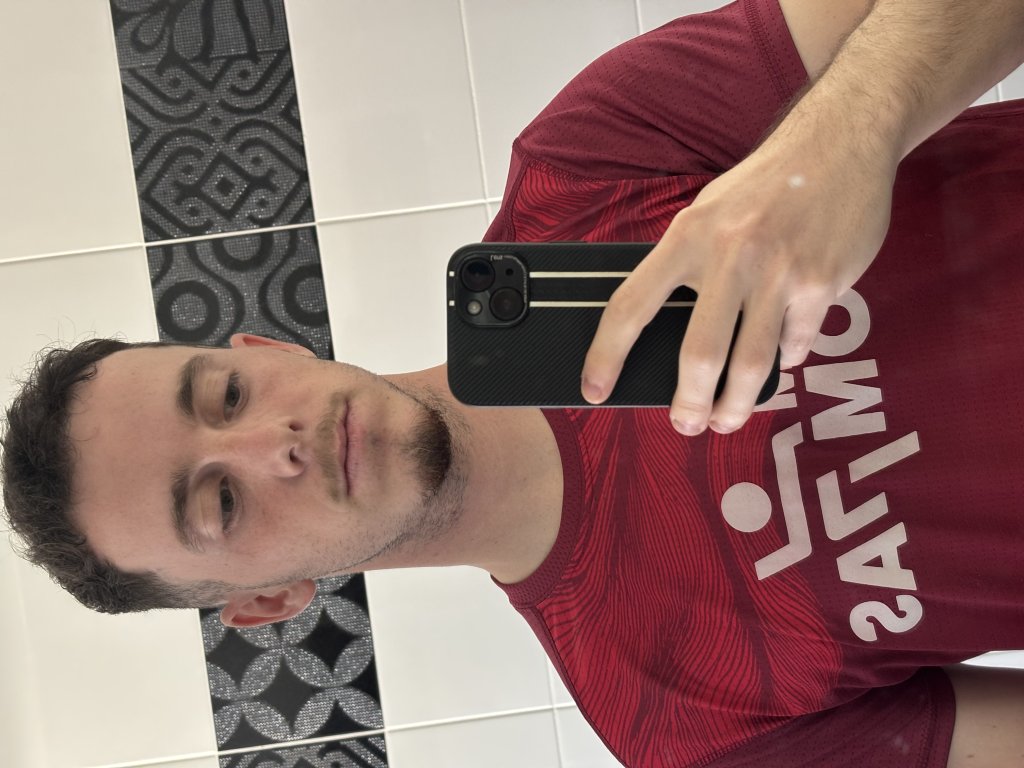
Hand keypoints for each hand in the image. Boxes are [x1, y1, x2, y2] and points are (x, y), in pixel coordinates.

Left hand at [581, 123, 897, 434]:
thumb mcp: (707, 213)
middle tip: (685, 425)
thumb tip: (663, 331)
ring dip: (736, 404)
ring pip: (751, 364)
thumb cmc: (764, 185)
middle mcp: (731, 255)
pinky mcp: (823, 283)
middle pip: (699, 355)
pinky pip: (797, 342)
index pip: (630, 306)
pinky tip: (781, 361)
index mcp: (688, 236)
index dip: (606, 355)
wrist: (840, 140)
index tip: (594, 390)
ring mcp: (780, 272)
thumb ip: (685, 267)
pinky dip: (787, 359)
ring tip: (726, 420)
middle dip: (689, 403)